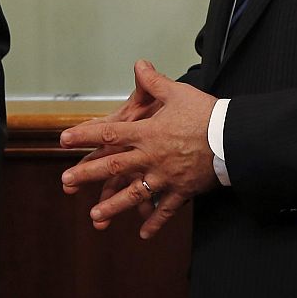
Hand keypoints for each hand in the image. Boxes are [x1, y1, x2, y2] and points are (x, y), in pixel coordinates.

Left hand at [59, 59, 217, 239]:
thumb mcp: (178, 93)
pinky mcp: (181, 191)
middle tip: (67, 181)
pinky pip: (165, 210)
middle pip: (113, 167)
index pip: (109, 133)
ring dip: (113, 206)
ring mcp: (165, 178)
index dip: (84, 136)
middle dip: (87, 174)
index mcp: (147, 133)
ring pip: (133, 194)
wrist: (232, 139)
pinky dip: (154, 222)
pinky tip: (143, 233)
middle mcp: (150, 157)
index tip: (64, 140)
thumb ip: (154, 82)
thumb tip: (139, 64)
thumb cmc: (205, 114)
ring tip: (95, 215)